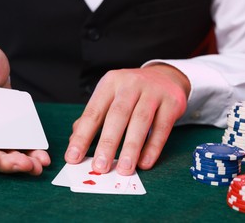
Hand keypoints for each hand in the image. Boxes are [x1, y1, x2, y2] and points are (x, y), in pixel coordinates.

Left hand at [64, 64, 190, 174]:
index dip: (82, 136)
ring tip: (124, 169)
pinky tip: (145, 163)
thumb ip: (93, 118)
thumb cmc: (130, 93)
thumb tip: (74, 140)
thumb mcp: (110, 98)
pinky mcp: (172, 102)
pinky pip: (162, 127)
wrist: (165, 76)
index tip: (73, 157)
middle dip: (107, 143)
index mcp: (109, 83)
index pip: (93, 112)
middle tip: (100, 167)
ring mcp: (152, 91)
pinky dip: (153, 147)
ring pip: (140, 121)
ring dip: (131, 148)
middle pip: (117, 115)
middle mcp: (130, 84)